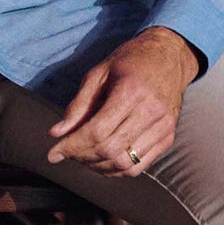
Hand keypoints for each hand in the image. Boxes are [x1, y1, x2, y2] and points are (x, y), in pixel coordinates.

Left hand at [46, 27, 198, 176]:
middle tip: (68, 152)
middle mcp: (150, 112)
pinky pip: (140, 167)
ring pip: (124, 164)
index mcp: (130, 91)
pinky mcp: (168, 137)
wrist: (170, 55)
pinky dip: (117, 169)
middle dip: (82, 156)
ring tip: (84, 156)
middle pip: (109, 150)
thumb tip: (57, 133)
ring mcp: (163, 127)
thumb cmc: (130, 61)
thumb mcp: (99, 73)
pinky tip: (104, 160)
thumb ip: (78, 104)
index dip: (72, 146)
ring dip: (98, 166)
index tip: (53, 154)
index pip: (96, 131)